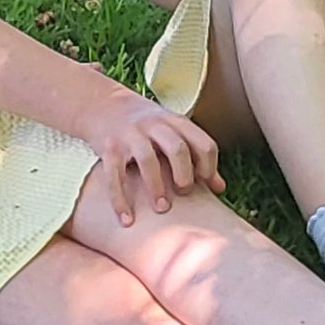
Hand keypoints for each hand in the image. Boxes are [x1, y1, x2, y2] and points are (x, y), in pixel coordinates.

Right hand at [82, 78, 224, 225]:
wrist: (104, 104)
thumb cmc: (147, 128)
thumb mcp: (173, 133)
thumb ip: (196, 156)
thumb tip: (220, 188)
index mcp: (176, 123)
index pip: (203, 143)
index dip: (209, 167)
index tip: (205, 184)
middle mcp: (155, 125)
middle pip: (177, 148)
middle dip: (184, 174)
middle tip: (184, 193)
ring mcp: (131, 134)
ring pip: (147, 158)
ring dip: (156, 186)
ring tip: (161, 209)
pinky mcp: (109, 146)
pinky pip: (114, 174)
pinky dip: (120, 199)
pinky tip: (127, 219)